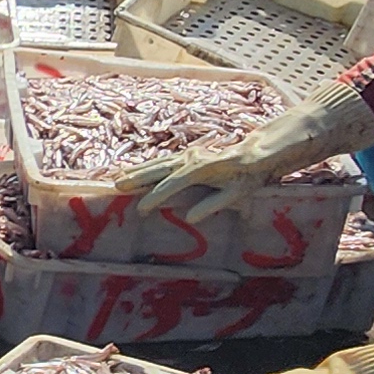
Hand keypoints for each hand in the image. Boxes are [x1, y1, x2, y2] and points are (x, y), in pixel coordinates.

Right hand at [122, 146, 264, 223]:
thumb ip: (213, 205)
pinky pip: (163, 161)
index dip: (155, 196)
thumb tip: (189, 218)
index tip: (140, 209)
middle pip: (158, 169)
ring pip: (157, 163)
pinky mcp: (188, 155)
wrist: (256, 155)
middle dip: (136, 178)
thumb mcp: (236, 195)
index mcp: (201, 168)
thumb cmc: (247, 177)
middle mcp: (190, 158)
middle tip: (117, 187)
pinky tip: (135, 171)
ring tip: (118, 178)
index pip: (172, 183)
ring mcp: (188, 154)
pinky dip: (146, 167)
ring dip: (137, 170)